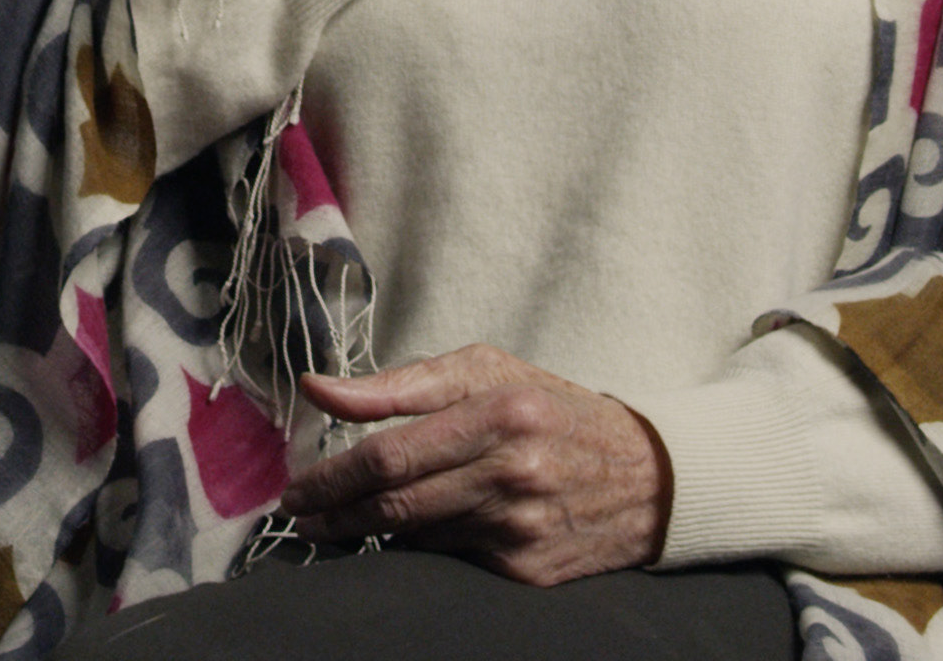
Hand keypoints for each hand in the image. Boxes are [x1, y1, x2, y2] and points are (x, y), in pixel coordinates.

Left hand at [277, 346, 669, 582]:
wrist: (646, 477)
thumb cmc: (549, 411)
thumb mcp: (484, 372)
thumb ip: (398, 383)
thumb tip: (317, 389)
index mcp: (499, 414)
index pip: (391, 453)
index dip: (332, 477)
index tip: (296, 488)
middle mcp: (512, 475)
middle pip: (394, 504)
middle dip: (333, 514)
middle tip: (299, 515)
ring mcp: (520, 529)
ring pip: (414, 538)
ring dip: (365, 534)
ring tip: (336, 523)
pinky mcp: (526, 571)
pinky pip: (447, 561)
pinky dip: (417, 547)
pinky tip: (404, 534)